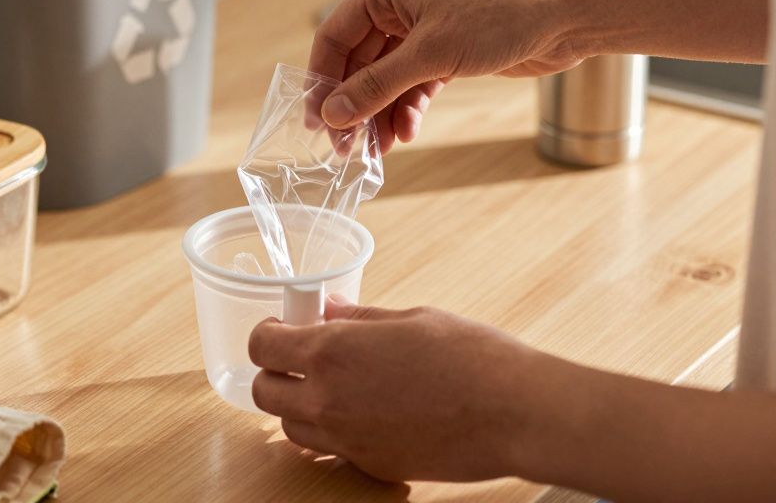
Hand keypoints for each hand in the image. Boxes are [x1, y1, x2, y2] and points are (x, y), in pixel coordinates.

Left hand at [247, 296, 562, 481]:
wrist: (513, 412)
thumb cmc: (470, 356)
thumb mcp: (410, 318)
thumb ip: (359, 318)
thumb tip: (328, 309)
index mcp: (333, 352)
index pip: (262, 347)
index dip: (266, 335)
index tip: (280, 329)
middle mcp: (329, 400)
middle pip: (264, 393)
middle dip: (274, 372)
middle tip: (299, 358)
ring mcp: (347, 440)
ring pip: (291, 427)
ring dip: (299, 405)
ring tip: (332, 386)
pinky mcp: (371, 466)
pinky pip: (330, 450)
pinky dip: (332, 432)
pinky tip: (363, 412)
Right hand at [310, 0, 581, 152]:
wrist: (565, 14)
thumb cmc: (501, 14)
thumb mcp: (430, 54)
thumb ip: (377, 86)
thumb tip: (333, 114)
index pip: (335, 36)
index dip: (322, 81)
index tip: (316, 123)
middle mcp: (399, 2)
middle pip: (358, 62)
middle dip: (354, 106)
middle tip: (347, 148)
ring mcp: (424, 26)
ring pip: (386, 77)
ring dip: (380, 113)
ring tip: (378, 150)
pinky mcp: (447, 48)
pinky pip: (412, 82)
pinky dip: (407, 108)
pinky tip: (406, 132)